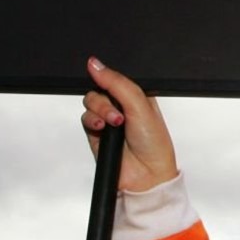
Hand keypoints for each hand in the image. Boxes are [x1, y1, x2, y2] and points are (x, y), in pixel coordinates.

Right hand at [81, 60, 180, 193]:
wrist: (147, 175)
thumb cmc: (154, 144)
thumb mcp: (140, 104)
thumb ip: (117, 82)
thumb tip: (95, 64)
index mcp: (137, 95)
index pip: (115, 76)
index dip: (109, 77)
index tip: (104, 76)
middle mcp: (122, 105)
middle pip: (99, 87)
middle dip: (104, 99)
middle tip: (117, 114)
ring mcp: (108, 119)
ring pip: (90, 101)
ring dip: (99, 110)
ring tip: (113, 124)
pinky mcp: (96, 133)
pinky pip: (84, 118)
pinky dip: (92, 121)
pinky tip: (102, 128)